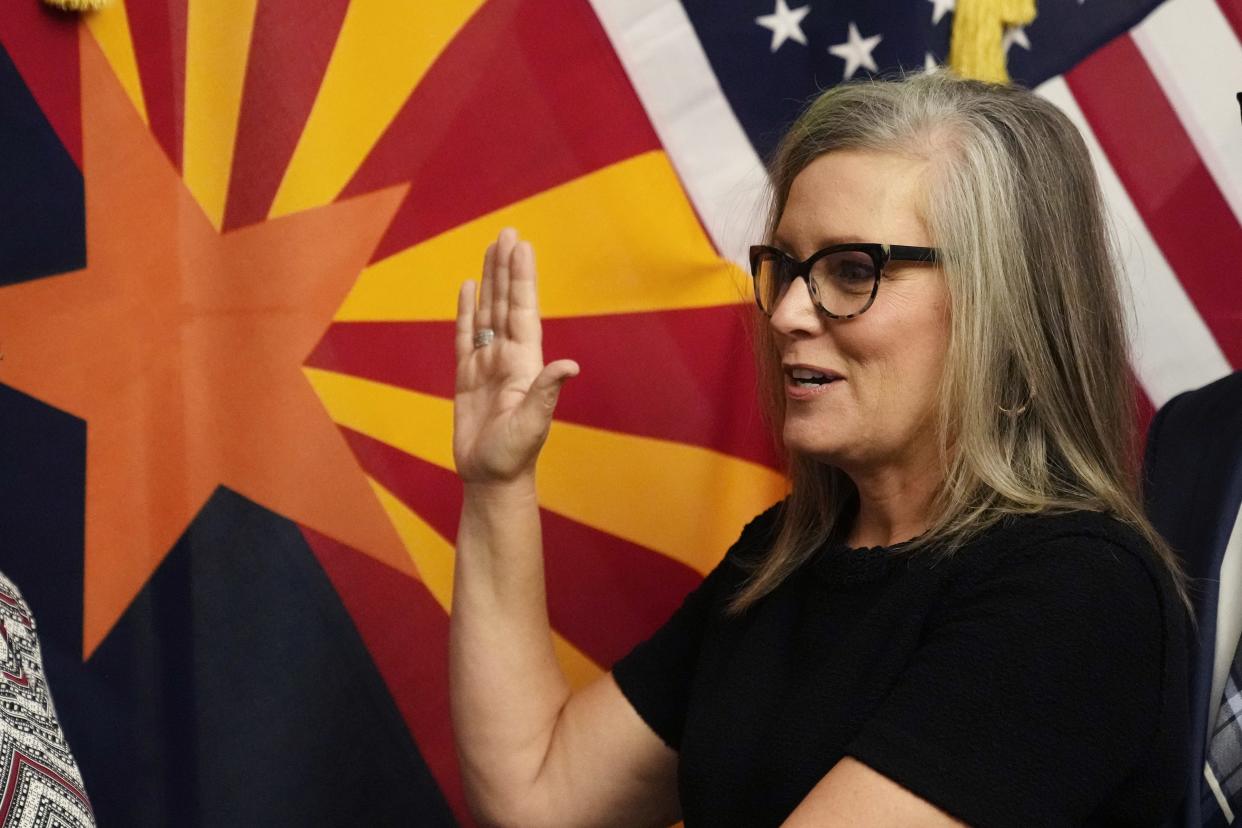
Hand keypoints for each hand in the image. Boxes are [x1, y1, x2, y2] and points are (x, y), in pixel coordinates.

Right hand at [453, 228, 578, 484]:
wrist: (491, 478)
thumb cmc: (514, 455)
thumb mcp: (533, 423)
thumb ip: (547, 391)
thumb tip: (571, 366)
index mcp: (526, 363)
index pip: (523, 310)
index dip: (521, 278)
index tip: (521, 246)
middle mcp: (508, 357)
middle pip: (506, 302)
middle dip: (506, 267)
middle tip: (508, 231)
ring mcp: (487, 364)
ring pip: (487, 312)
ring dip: (489, 281)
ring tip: (490, 248)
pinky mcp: (466, 377)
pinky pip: (465, 336)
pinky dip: (466, 311)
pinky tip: (467, 288)